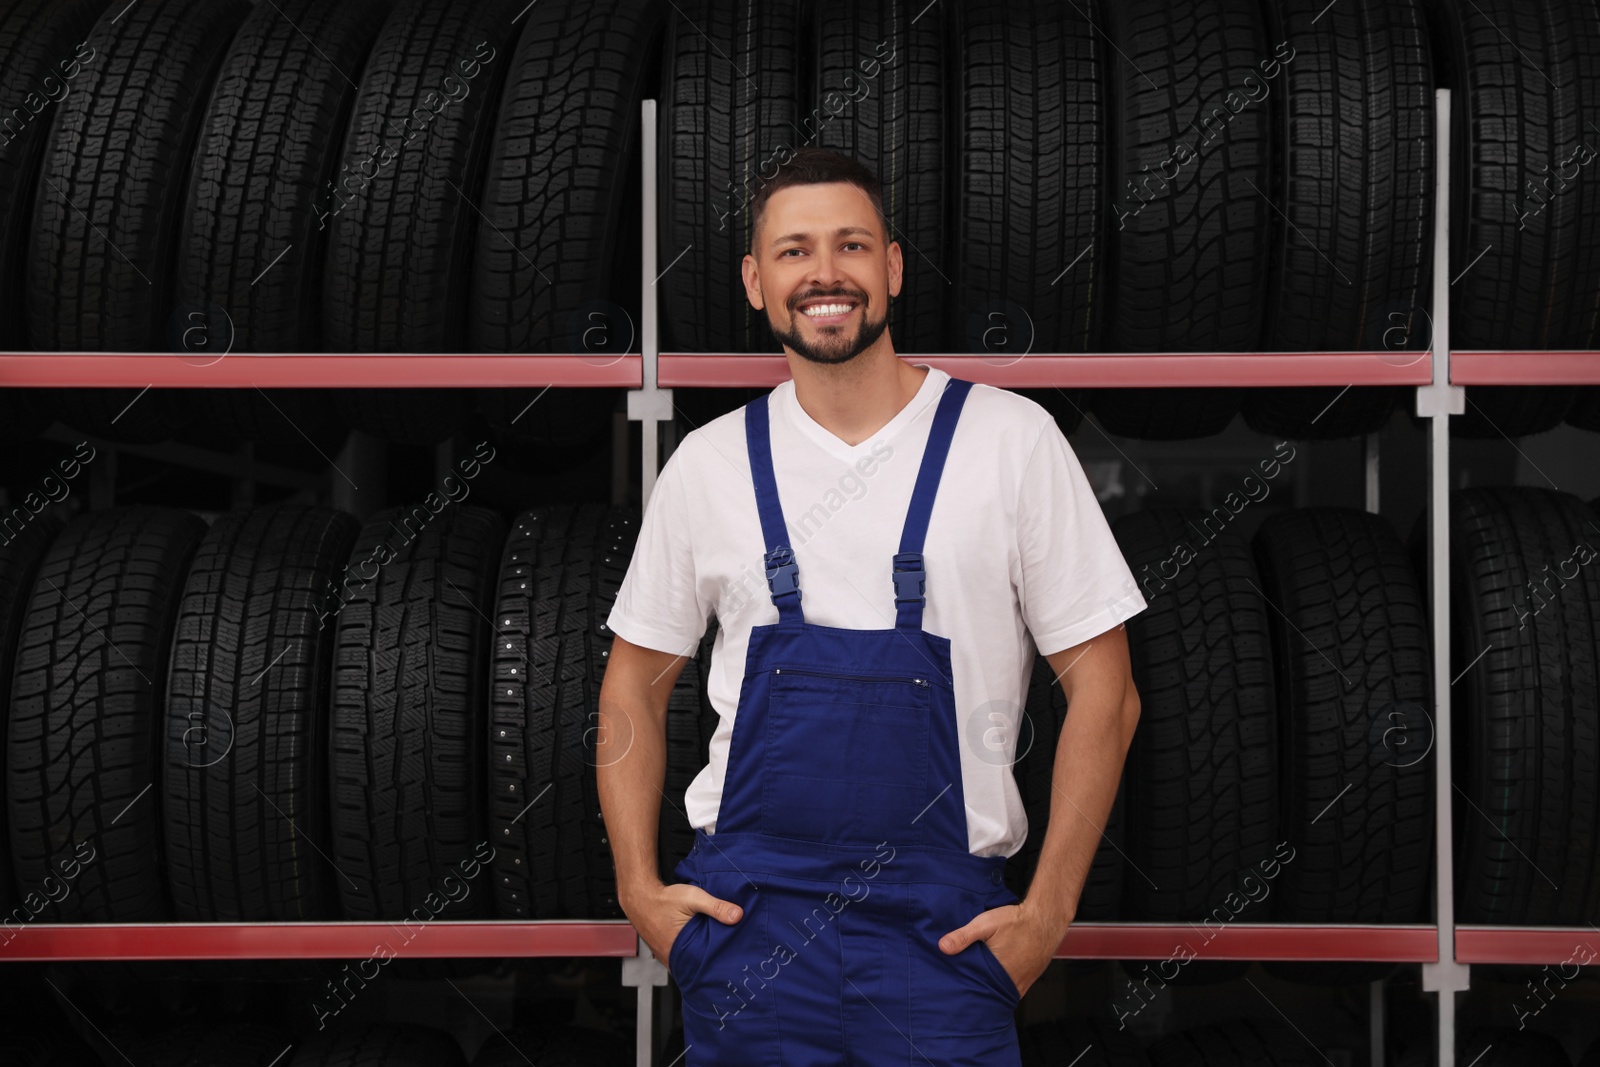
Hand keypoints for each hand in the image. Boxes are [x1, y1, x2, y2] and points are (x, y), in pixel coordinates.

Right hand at [621, 880, 742, 973]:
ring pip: (688, 962)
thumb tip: (738, 915)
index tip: (731, 965)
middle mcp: (670, 958)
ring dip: (699, 958)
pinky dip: (690, 953)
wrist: (639, 896)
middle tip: (727, 958)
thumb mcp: (693, 898)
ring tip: (715, 952)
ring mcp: (666, 956)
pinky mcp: (665, 950)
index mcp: (678, 952)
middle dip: (711, 963)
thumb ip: (716, 906)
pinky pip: (681, 956)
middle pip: (696, 967)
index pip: (702, 969)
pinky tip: (698, 945)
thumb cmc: (662, 899)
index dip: (717, 966)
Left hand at [939, 900, 1068, 998]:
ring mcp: (1023, 982)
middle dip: (977, 988)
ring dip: (991, 986)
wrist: (1045, 918)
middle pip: (989, 992)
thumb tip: (943, 947)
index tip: (956, 984)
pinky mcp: (1029, 978)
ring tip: (979, 978)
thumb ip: (963, 936)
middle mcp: (1012, 982)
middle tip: (965, 982)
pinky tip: (996, 974)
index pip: (977, 990)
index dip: (965, 987)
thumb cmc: (1016, 921)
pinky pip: (1013, 987)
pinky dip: (1003, 984)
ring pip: (1001, 991)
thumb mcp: (985, 925)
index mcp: (998, 973)